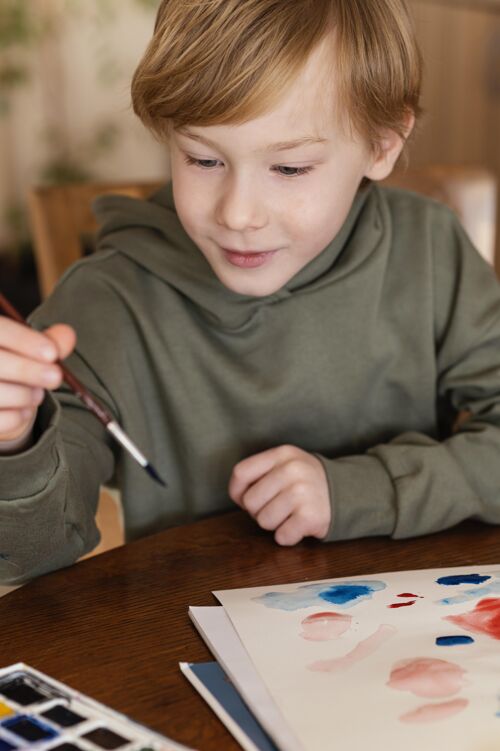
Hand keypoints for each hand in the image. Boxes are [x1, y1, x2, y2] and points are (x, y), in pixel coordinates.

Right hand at [0, 318, 75, 441]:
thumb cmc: (14, 370)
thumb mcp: (32, 352)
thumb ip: (51, 342)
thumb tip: (68, 335)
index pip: (0, 330)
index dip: (24, 340)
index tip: (52, 354)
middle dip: (29, 371)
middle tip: (56, 377)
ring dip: (26, 395)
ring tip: (37, 394)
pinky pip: (0, 419)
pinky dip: (18, 416)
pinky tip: (24, 410)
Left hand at [229, 445, 330, 545]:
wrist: (348, 492)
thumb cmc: (307, 481)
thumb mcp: (287, 464)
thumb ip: (262, 473)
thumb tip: (238, 496)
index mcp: (282, 454)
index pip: (241, 472)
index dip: (236, 491)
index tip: (243, 499)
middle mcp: (292, 470)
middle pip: (250, 501)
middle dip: (259, 511)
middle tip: (277, 508)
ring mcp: (302, 493)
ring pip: (264, 522)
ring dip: (275, 525)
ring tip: (290, 514)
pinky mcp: (311, 516)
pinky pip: (282, 536)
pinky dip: (288, 536)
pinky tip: (299, 525)